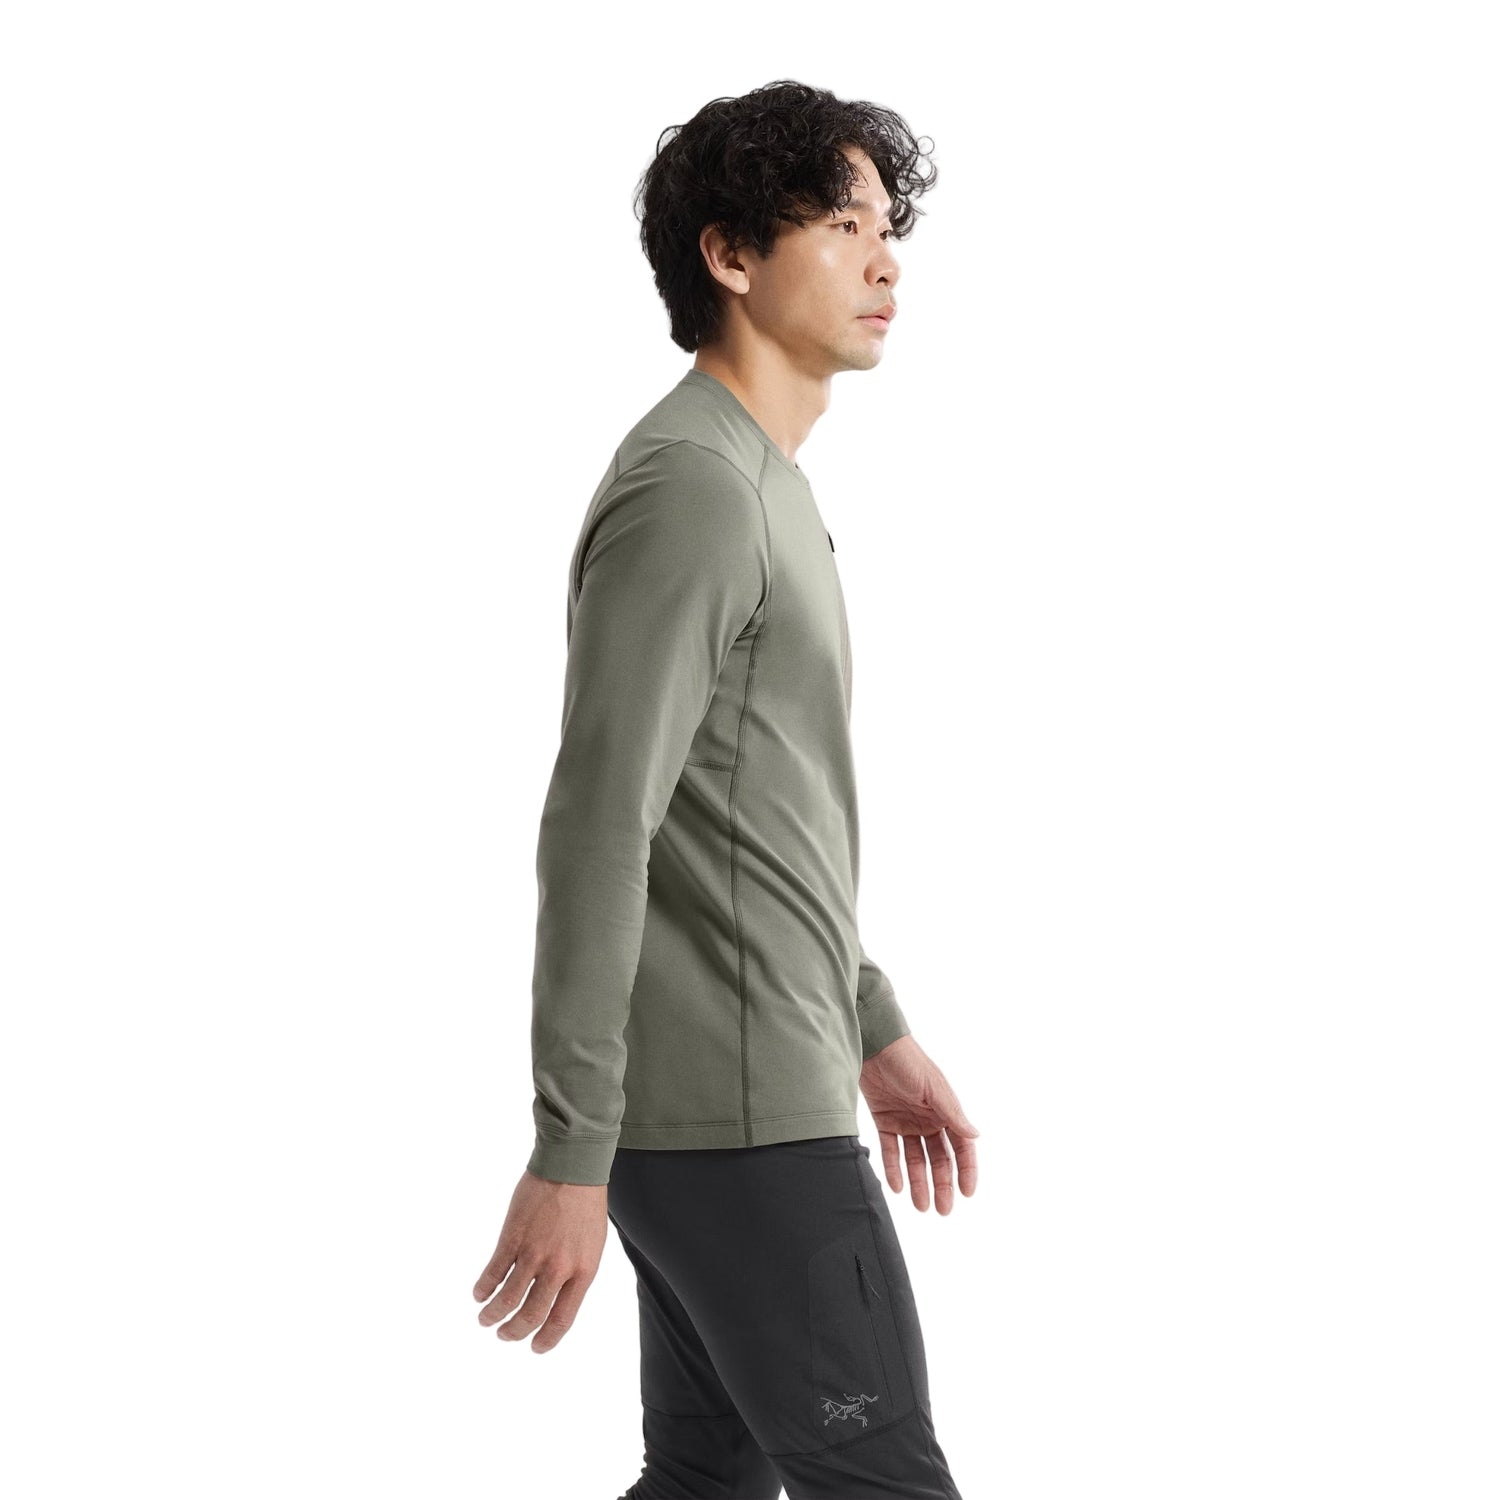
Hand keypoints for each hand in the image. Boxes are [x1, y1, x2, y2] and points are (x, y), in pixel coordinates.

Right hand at [472, 1167, 608, 1352]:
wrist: (572, 1167)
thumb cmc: (586, 1204)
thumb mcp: (592, 1245)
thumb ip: (576, 1273)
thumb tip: (557, 1299)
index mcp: (583, 1271)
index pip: (562, 1319)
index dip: (546, 1339)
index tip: (535, 1347)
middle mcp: (558, 1268)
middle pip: (530, 1315)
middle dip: (514, 1332)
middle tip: (505, 1335)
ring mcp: (533, 1254)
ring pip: (507, 1299)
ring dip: (493, 1315)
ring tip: (486, 1320)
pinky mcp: (512, 1238)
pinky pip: (493, 1273)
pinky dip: (483, 1288)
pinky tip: (479, 1294)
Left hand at [859, 1034, 979, 1213]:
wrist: (874, 1046)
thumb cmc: (909, 1062)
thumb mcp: (933, 1088)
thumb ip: (952, 1114)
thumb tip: (976, 1136)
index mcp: (946, 1111)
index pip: (961, 1147)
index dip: (966, 1170)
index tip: (967, 1193)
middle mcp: (928, 1119)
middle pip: (939, 1158)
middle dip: (942, 1184)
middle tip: (943, 1210)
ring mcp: (907, 1121)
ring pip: (916, 1159)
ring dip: (919, 1182)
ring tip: (921, 1206)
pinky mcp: (885, 1120)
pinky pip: (892, 1150)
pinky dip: (895, 1168)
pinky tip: (898, 1187)